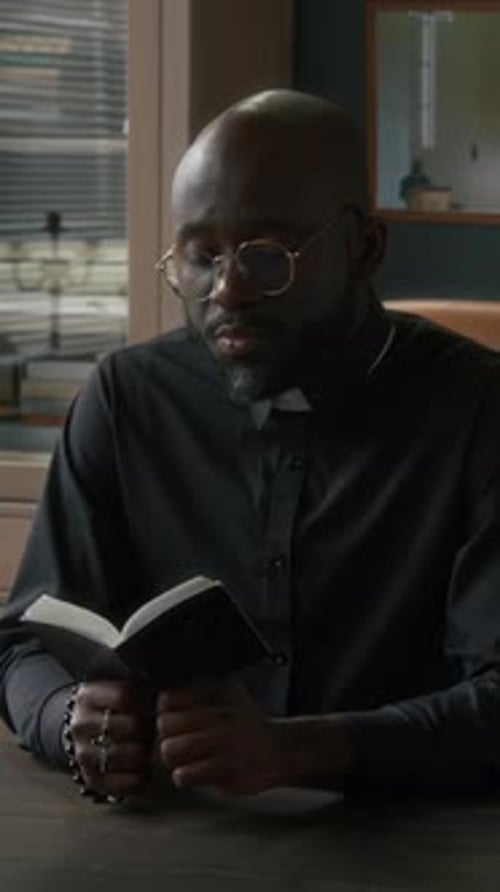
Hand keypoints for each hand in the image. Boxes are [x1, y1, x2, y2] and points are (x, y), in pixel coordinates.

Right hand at [69, 680, 154, 796]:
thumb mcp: (116, 688)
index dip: (145, 701)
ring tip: (147, 749)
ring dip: (143, 754)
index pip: (123, 695)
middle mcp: (81, 724)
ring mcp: (83, 754)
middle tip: (151, 731)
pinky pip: (124, 784)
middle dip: (146, 730)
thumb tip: (166, 693)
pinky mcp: (91, 779)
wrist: (84, 734)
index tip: (152, 707)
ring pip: (125, 756)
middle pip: (128, 727)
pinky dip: (141, 779)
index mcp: (88, 696)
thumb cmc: (113, 708)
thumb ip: (137, 688)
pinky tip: (144, 769)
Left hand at [156, 683, 282, 794]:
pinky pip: (184, 775)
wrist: (279, 750)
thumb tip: (159, 702)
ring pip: (170, 749)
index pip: (169, 698)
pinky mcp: (226, 770)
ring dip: (172, 758)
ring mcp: (225, 742)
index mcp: (219, 692)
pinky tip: (196, 772)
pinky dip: (184, 776)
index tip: (173, 720)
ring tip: (184, 758)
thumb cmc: (245, 725)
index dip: (165, 712)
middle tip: (177, 741)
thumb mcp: (227, 695)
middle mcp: (222, 714)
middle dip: (166, 736)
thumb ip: (196, 694)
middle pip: (165, 724)